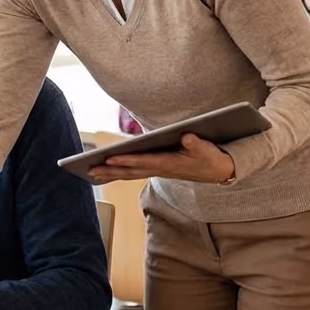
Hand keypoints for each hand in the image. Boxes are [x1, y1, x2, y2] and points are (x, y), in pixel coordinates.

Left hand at [88, 133, 235, 184]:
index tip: (110, 158)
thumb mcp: (208, 150)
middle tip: (90, 170)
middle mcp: (160, 169)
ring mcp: (158, 171)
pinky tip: (108, 171)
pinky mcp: (158, 169)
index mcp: (170, 163)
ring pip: (130, 174)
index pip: (144, 162)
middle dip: (111, 170)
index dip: (127, 161)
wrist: (219, 171)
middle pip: (131, 171)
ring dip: (111, 173)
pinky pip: (135, 172)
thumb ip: (198, 144)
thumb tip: (187, 135)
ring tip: (92, 172)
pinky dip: (120, 172)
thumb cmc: (210, 158)